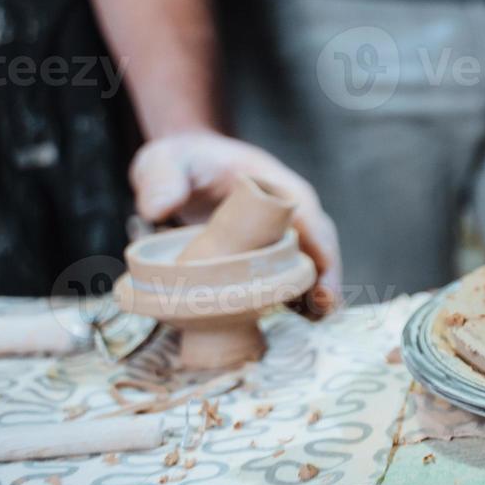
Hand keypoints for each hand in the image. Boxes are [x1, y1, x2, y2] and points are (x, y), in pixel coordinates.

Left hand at [129, 131, 341, 315]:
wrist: (184, 167)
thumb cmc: (182, 160)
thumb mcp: (166, 161)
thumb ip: (161, 179)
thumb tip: (158, 209)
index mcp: (275, 184)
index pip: (308, 218)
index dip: (320, 252)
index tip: (321, 286)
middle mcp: (286, 211)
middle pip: (318, 247)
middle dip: (325, 281)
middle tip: (322, 315)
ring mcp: (278, 233)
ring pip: (308, 266)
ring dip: (313, 295)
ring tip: (312, 325)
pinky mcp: (264, 253)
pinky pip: (285, 277)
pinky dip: (292, 299)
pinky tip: (291, 321)